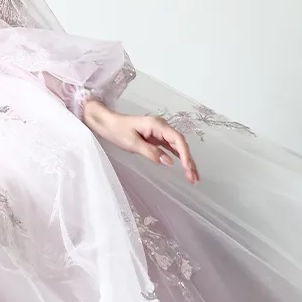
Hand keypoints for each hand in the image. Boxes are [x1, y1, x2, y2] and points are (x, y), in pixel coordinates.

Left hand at [83, 100, 198, 183]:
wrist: (107, 122)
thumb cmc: (117, 130)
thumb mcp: (132, 143)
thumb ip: (151, 152)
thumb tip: (170, 162)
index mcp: (157, 125)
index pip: (177, 139)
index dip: (185, 154)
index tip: (188, 168)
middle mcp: (161, 127)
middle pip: (180, 144)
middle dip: (189, 161)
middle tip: (194, 179)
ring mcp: (159, 132)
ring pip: (178, 147)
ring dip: (186, 161)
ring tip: (193, 178)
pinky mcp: (156, 138)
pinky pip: (171, 148)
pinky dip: (178, 158)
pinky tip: (184, 168)